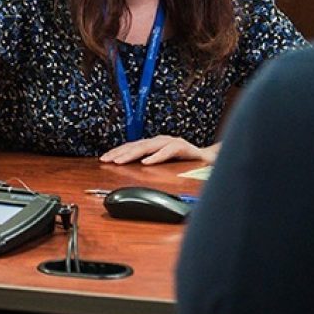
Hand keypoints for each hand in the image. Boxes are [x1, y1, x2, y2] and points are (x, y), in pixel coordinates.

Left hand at [99, 135, 218, 165]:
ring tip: (120, 161)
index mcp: (154, 144)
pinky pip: (168, 151)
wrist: (210, 160)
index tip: (103, 159)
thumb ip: (149, 164)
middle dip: (119, 152)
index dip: (117, 152)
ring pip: (148, 146)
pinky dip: (156, 157)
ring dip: (132, 154)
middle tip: (106, 160)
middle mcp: (160, 140)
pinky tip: (146, 162)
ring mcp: (171, 142)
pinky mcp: (182, 147)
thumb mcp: (163, 163)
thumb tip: (130, 172)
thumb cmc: (185, 162)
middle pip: (136, 145)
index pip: (132, 146)